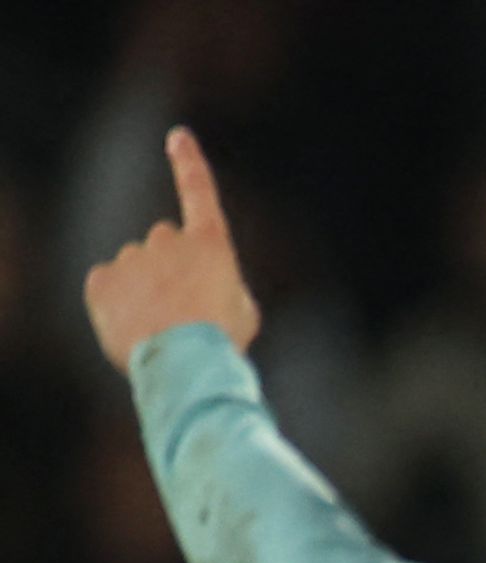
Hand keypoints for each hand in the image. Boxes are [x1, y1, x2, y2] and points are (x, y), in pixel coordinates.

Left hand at [83, 128, 258, 372]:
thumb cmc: (222, 341)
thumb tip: (195, 282)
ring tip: (161, 328)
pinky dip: (118, 303)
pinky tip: (136, 327)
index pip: (198, 192)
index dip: (188, 163)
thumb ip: (219, 282)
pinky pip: (107, 286)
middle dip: (169, 266)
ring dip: (145, 289)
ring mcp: (131, 258)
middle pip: (164, 243)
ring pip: (135, 268)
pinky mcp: (102, 280)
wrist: (184, 363)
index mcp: (210, 244)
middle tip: (183, 307)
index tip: (177, 136)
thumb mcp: (242, 310)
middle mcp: (167, 240)